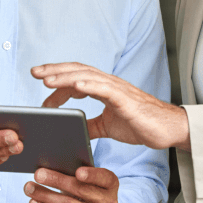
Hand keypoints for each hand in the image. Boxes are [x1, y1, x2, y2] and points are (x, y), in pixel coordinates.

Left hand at [24, 166, 118, 202]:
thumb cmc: (91, 191)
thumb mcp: (93, 181)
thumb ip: (81, 172)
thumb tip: (53, 165)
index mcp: (110, 185)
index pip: (104, 178)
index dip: (91, 175)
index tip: (78, 172)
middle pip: (79, 190)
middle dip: (56, 181)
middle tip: (38, 174)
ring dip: (45, 195)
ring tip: (29, 187)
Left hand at [31, 62, 189, 150]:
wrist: (168, 130)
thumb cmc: (141, 124)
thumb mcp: (109, 127)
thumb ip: (92, 125)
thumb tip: (76, 131)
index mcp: (104, 89)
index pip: (76, 78)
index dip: (58, 79)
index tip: (40, 85)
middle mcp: (108, 84)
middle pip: (77, 71)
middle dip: (54, 71)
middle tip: (33, 72)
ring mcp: (117, 89)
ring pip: (87, 76)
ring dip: (65, 76)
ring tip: (46, 78)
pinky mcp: (126, 99)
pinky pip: (105, 88)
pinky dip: (89, 84)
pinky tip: (75, 84)